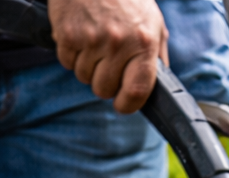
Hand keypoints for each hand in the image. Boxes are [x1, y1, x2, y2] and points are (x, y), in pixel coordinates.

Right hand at [48, 0, 168, 113]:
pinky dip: (71, 54)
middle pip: (104, 90)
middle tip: (106, 63)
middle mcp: (118, 43)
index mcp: (143, 43)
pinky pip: (67, 62)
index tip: (122, 104)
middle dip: (104, 82)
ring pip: (84, 77)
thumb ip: (157, 56)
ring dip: (88, 67)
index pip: (136, 92)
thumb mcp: (153, 21)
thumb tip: (161, 87)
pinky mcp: (67, 33)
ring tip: (94, 43)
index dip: (127, 105)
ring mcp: (91, 39)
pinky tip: (80, 35)